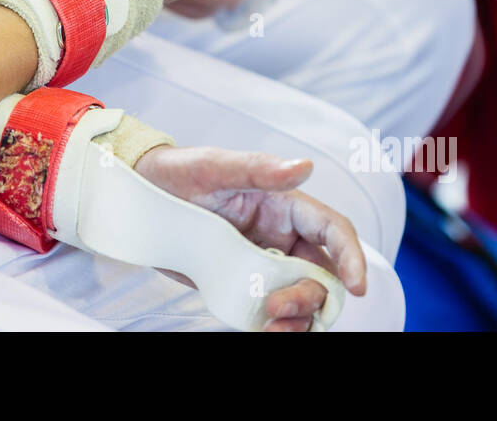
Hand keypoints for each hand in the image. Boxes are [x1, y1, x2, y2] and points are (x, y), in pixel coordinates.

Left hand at [134, 145, 366, 331]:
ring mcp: (264, 265)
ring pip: (303, 299)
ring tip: (272, 325)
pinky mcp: (242, 286)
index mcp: (285, 206)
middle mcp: (282, 238)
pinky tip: (263, 330)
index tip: (356, 287)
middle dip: (312, 297)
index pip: (333, 231)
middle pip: (322, 274)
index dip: (351, 257)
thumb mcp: (214, 167)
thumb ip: (258, 169)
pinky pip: (271, 313)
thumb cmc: (178, 173)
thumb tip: (304, 167)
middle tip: (278, 307)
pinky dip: (277, 327)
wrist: (140, 197)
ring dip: (299, 318)